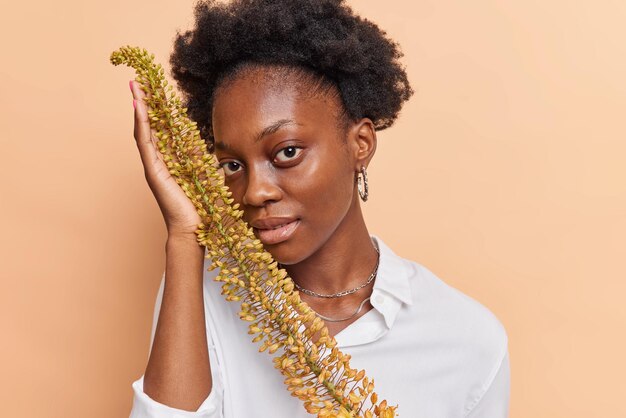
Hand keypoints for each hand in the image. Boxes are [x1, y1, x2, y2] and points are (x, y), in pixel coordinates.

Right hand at [129, 80, 201, 237]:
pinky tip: (140, 107)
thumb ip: (202, 162)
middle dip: (142, 103)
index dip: (153, 111)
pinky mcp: (153, 172)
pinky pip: (146, 143)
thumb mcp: (203, 176)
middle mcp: (156, 162)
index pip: (158, 131)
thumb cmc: (199, 207)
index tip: (151, 91)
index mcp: (167, 163)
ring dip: (139, 107)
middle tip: (137, 81)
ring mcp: (152, 167)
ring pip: (143, 131)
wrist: (192, 229)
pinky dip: (142, 124)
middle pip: (146, 126)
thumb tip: (213, 150)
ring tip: (135, 87)